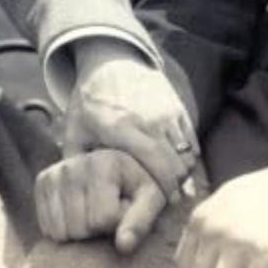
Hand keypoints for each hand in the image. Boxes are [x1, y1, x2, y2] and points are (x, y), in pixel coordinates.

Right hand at [35, 149, 167, 254]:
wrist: (118, 170)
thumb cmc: (138, 187)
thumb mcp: (150, 201)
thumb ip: (140, 222)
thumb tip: (123, 245)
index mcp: (103, 161)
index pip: (103, 219)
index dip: (118, 223)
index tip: (124, 206)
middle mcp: (73, 162)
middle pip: (80, 227)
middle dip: (97, 230)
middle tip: (108, 211)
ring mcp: (54, 172)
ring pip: (62, 232)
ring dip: (80, 232)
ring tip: (94, 211)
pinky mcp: (42, 182)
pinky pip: (48, 228)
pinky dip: (64, 229)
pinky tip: (78, 213)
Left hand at [63, 39, 198, 200]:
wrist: (110, 58)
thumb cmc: (89, 100)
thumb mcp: (74, 131)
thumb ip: (76, 166)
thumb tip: (77, 200)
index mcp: (121, 127)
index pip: (155, 166)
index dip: (161, 192)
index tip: (156, 209)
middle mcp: (150, 119)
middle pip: (176, 167)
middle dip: (172, 191)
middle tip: (162, 206)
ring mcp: (167, 112)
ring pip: (187, 157)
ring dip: (181, 178)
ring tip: (167, 191)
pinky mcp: (178, 108)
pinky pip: (192, 143)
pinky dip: (188, 161)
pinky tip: (175, 172)